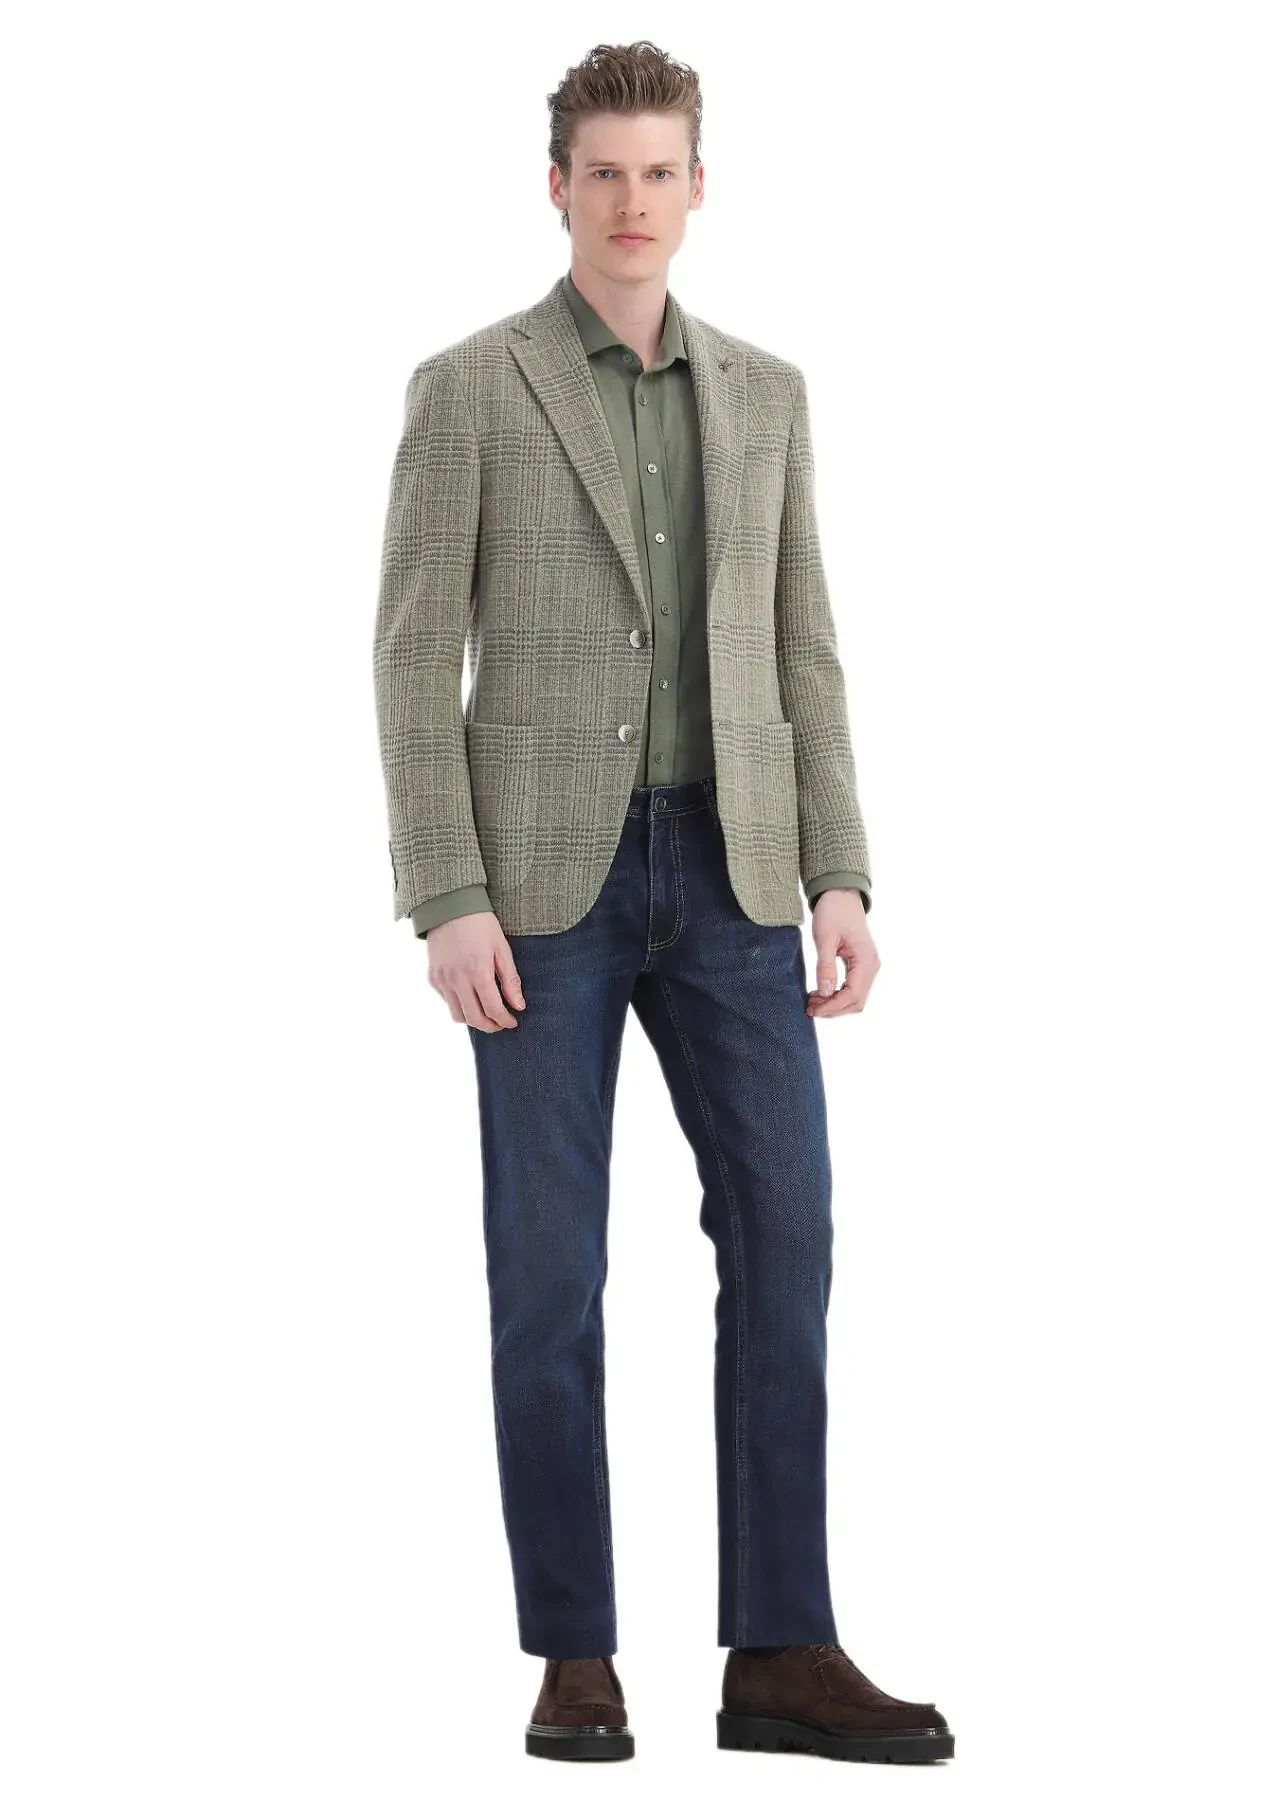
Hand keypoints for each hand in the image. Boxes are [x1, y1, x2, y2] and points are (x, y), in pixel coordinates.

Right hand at [426, 912, 525, 1030]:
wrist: (450, 906)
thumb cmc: (481, 924)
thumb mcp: (502, 948)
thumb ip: (510, 980)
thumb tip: (519, 1006)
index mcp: (478, 971)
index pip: (493, 1009)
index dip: (505, 1021)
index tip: (513, 1022)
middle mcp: (457, 979)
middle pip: (474, 1018)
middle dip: (490, 1026)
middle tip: (501, 1023)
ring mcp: (442, 980)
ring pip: (457, 1015)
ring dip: (473, 1020)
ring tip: (486, 1014)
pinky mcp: (432, 978)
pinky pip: (447, 1002)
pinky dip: (460, 1006)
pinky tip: (470, 997)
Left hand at [806, 889, 879, 1017]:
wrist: (841, 895)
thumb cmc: (833, 912)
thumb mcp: (825, 939)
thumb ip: (825, 966)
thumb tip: (824, 992)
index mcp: (865, 960)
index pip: (852, 995)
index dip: (832, 1006)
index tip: (812, 1009)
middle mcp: (872, 967)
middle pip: (856, 1002)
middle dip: (833, 1009)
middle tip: (809, 1007)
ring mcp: (868, 967)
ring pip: (855, 998)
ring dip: (835, 1004)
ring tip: (812, 1001)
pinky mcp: (861, 966)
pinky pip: (853, 989)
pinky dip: (837, 995)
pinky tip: (820, 993)